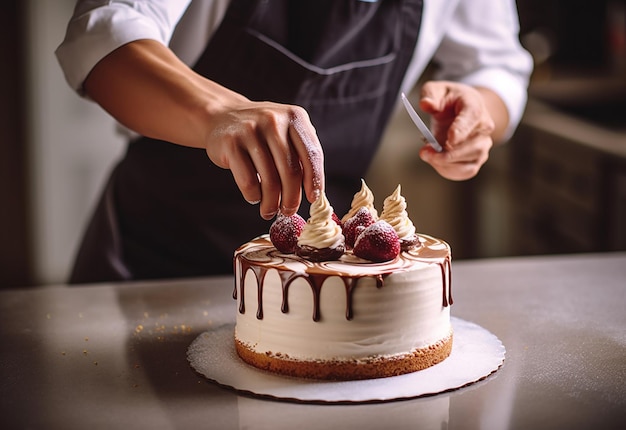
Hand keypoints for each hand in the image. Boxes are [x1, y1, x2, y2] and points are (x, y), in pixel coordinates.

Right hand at [204, 98, 323, 218]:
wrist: (220, 116)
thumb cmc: (260, 132)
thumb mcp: (285, 131)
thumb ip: (301, 153)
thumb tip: (314, 193)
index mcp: (294, 117)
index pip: (312, 154)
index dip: (315, 180)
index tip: (314, 199)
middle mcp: (274, 121)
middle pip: (291, 172)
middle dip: (291, 198)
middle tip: (288, 211)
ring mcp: (251, 131)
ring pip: (269, 181)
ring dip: (271, 203)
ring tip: (269, 210)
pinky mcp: (231, 144)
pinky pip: (249, 181)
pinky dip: (253, 196)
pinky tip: (254, 197)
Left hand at [417, 81, 496, 180]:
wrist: (462, 109)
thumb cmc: (450, 100)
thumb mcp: (436, 90)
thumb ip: (430, 95)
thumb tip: (426, 105)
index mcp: (475, 107)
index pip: (472, 119)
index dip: (461, 130)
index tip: (449, 139)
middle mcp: (484, 128)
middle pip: (472, 148)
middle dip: (446, 154)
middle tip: (424, 152)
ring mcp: (483, 145)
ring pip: (469, 164)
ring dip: (445, 165)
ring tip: (427, 156)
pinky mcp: (477, 159)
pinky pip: (466, 172)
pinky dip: (448, 171)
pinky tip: (436, 163)